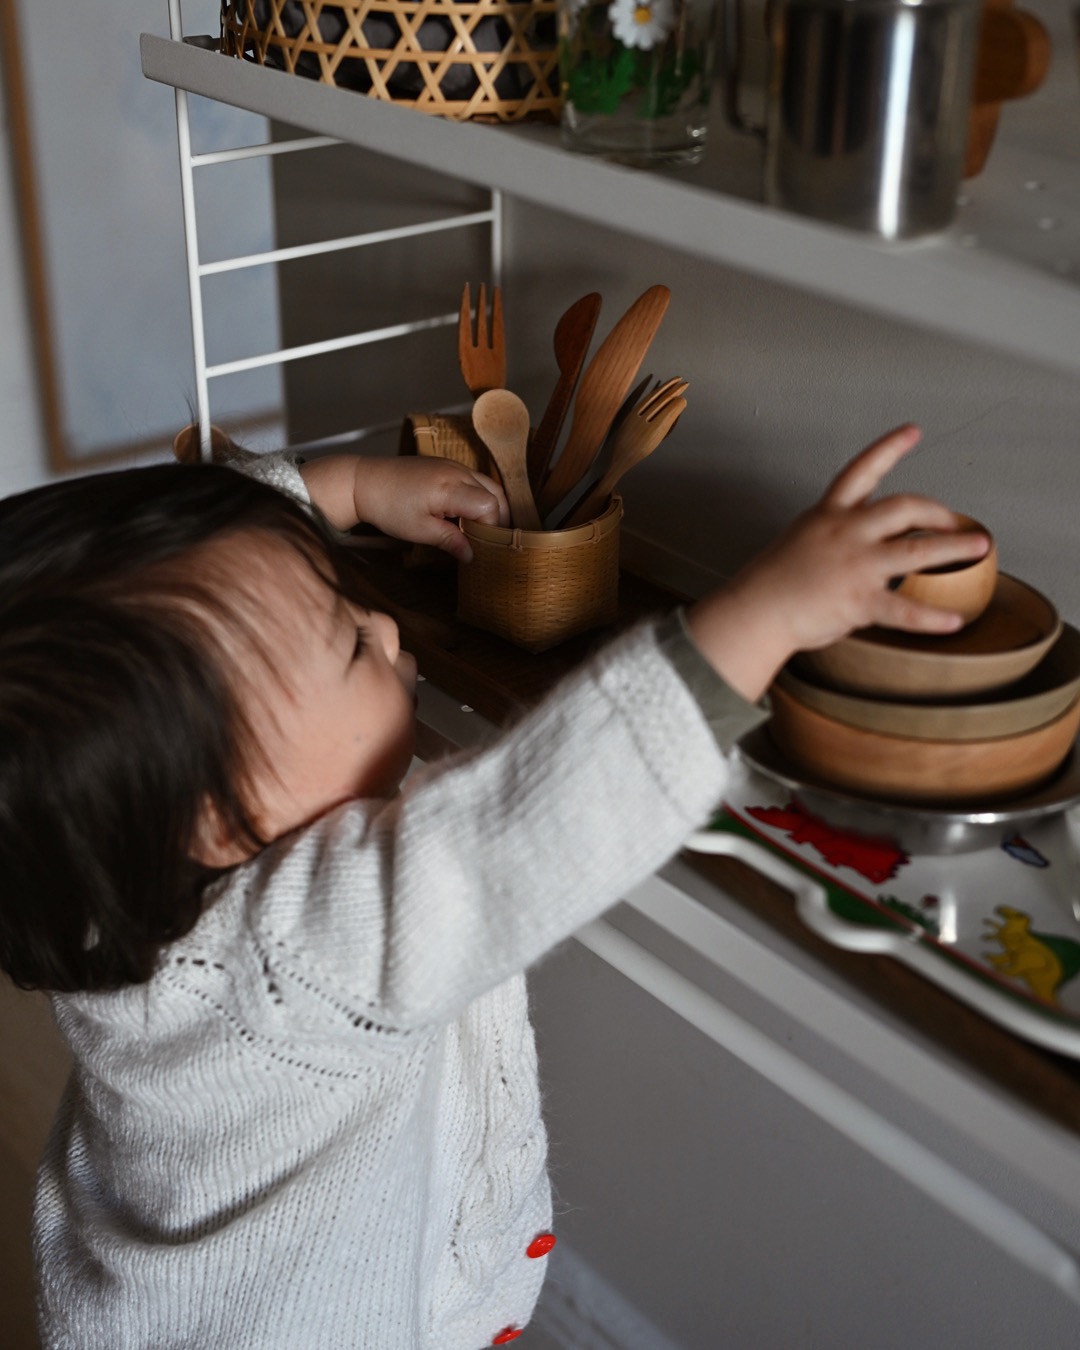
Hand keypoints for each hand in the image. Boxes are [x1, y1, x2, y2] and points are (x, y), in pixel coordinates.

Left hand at [300, 454, 509, 561]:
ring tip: (481, 530)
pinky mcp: (445, 465)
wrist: (364, 482)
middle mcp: (457, 471)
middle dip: (498, 519)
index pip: (490, 506)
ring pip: (488, 485)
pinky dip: (479, 496)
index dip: (491, 528)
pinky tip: (466, 515)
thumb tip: (472, 556)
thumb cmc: (388, 507)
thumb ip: (450, 541)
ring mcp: (452, 465)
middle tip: (491, 542)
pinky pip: (474, 479)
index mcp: (451, 487)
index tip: (481, 546)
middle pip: (496, 494)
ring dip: (491, 507)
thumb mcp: (420, 531)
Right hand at [686, 425, 992, 701]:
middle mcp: (846, 533)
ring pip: (917, 551)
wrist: (755, 611)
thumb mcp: (803, 539)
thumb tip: (864, 542)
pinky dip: (932, 618)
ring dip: (954, 548)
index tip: (913, 431)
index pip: (861, 470)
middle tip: (955, 522)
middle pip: (904, 507)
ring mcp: (855, 566)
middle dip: (937, 511)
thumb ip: (836, 534)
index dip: (889, 448)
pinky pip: (905, 609)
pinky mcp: (858, 601)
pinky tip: (953, 622)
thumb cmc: (773, 581)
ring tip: (980, 547)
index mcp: (829, 514)